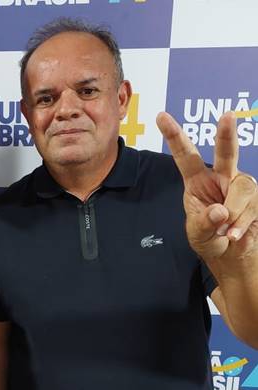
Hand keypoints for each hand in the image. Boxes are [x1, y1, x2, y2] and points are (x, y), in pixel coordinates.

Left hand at [157, 111, 257, 261]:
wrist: (230, 254)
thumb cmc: (208, 237)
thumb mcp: (198, 234)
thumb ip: (205, 222)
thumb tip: (221, 210)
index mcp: (197, 181)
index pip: (185, 155)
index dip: (174, 136)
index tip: (161, 116)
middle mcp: (221, 178)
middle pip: (226, 152)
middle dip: (226, 134)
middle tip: (227, 115)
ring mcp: (242, 186)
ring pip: (243, 187)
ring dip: (233, 212)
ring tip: (225, 231)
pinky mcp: (257, 197)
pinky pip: (253, 205)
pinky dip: (242, 224)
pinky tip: (234, 234)